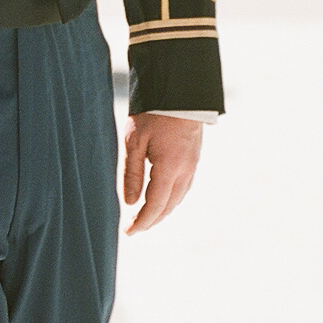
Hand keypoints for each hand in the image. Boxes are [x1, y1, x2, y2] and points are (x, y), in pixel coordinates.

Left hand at [121, 114, 203, 234]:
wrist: (180, 90)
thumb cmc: (153, 113)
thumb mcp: (134, 141)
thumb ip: (132, 173)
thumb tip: (130, 202)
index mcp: (169, 168)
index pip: (155, 205)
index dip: (142, 222)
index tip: (129, 232)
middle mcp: (185, 170)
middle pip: (168, 206)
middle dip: (152, 220)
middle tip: (134, 228)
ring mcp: (193, 164)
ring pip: (178, 198)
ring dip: (163, 211)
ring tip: (146, 217)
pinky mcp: (194, 157)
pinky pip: (184, 187)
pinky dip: (172, 199)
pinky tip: (163, 198)